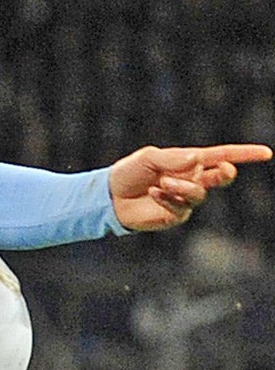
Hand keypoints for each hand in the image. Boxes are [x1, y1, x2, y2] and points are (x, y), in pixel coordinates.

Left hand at [109, 142, 270, 231]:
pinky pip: (181, 206)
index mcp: (190, 162)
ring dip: (183, 186)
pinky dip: (168, 198)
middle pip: (222, 177)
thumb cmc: (130, 173)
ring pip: (200, 193)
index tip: (266, 153)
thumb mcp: (149, 158)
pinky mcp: (175, 215)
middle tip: (223, 169)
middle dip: (226, 173)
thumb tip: (197, 159)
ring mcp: (185, 199)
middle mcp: (193, 180)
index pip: (223, 156)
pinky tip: (154, 193)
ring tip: (162, 183)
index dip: (245, 155)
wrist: (110, 196)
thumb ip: (172, 158)